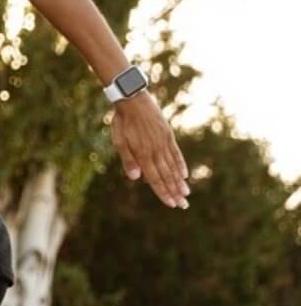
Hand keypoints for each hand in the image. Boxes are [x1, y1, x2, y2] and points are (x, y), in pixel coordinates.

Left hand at [110, 91, 190, 207]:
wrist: (133, 99)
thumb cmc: (122, 122)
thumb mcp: (119, 141)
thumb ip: (128, 160)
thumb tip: (136, 179)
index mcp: (143, 154)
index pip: (155, 179)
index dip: (163, 192)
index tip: (171, 204)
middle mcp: (156, 150)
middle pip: (167, 176)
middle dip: (174, 192)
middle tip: (183, 206)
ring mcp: (164, 142)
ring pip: (173, 166)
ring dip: (179, 182)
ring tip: (186, 194)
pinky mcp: (168, 135)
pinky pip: (176, 153)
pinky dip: (181, 164)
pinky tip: (184, 174)